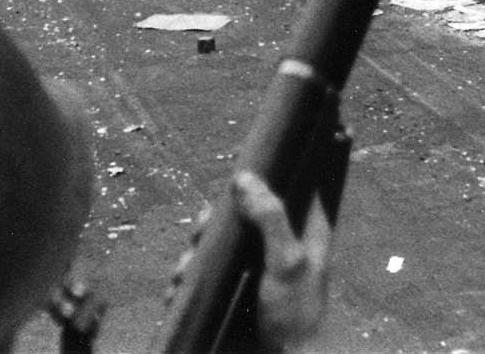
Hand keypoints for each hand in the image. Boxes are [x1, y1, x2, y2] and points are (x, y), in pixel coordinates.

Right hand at [175, 174, 332, 353]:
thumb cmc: (295, 313)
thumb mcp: (287, 261)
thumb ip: (270, 217)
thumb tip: (245, 178)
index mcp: (304, 227)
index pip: (289, 183)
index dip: (266, 173)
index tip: (240, 170)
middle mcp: (279, 240)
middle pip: (241, 211)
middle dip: (214, 221)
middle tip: (200, 233)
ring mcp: (254, 264)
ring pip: (218, 242)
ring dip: (195, 254)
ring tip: (185, 272)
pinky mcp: (233, 287)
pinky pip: (205, 273)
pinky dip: (189, 279)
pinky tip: (179, 288)